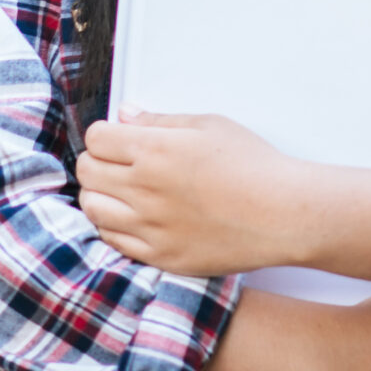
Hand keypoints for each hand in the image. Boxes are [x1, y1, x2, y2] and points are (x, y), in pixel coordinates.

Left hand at [76, 111, 306, 276]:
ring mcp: (151, 227)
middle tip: (117, 163)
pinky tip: (134, 217)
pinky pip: (113, 242)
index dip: (104, 135)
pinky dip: (115, 227)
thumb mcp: (209, 126)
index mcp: (155, 150)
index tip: (117, 138)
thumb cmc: (254, 166)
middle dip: (97, 162)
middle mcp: (145, 190)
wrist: (284, 214)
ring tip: (122, 191)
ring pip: (92, 209)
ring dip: (100, 196)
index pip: (95, 139)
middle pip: (87, 173)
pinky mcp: (161, 256)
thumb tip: (126, 115)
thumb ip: (160, 121)